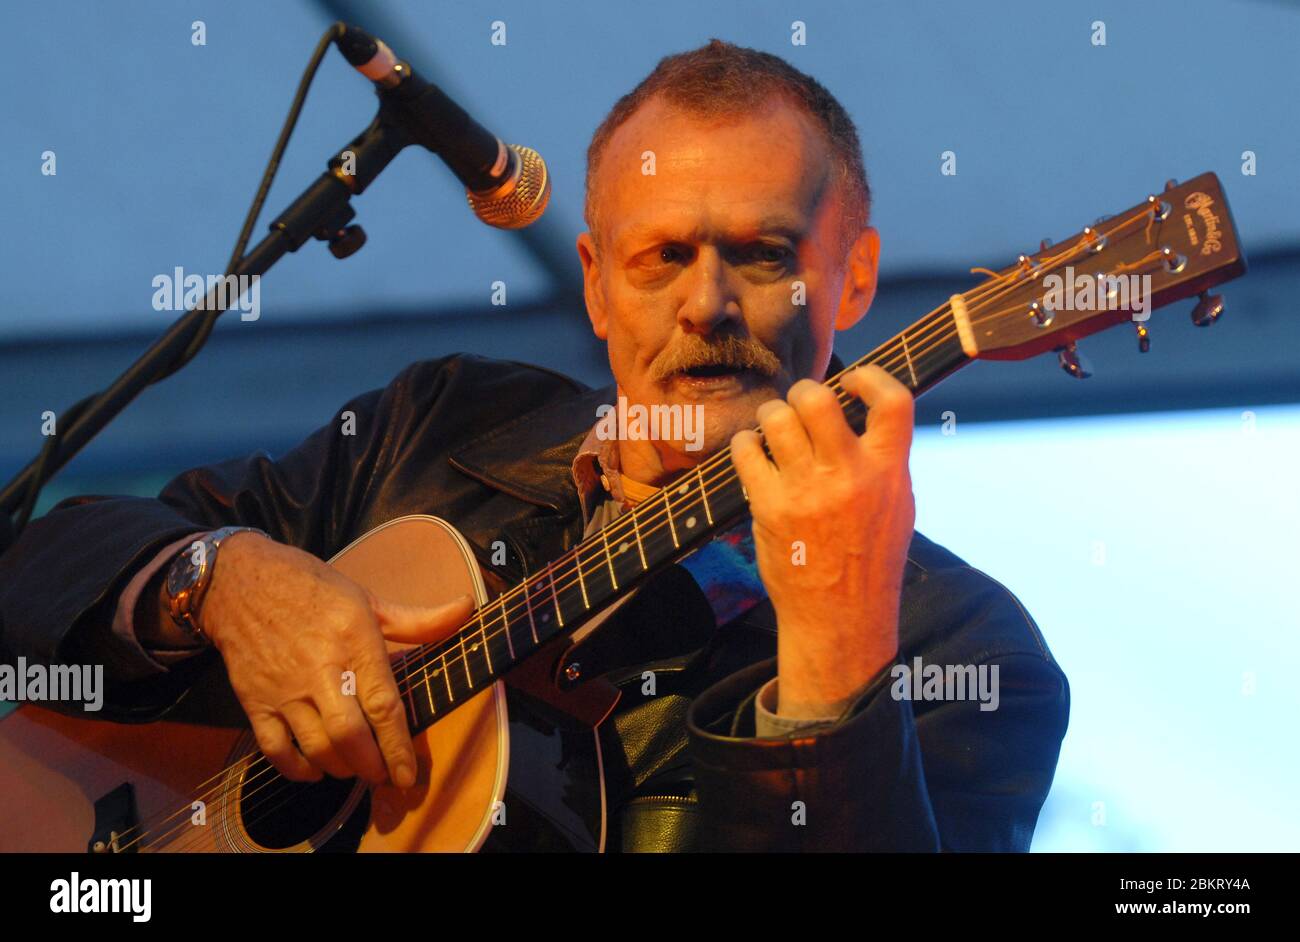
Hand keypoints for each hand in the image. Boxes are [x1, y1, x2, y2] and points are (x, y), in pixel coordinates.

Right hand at [195, 531, 475, 786]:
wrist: (240, 582)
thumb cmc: (311, 588)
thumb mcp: (367, 599)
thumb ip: (417, 619)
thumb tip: (466, 609)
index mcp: (354, 641)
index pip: (383, 703)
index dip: (398, 745)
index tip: (408, 773)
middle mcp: (320, 668)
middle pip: (349, 734)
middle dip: (371, 765)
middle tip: (384, 775)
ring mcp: (284, 688)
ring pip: (315, 746)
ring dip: (340, 768)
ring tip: (356, 769)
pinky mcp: (254, 700)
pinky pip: (275, 749)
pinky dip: (296, 769)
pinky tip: (314, 769)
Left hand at [730, 365, 914, 716]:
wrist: (841, 617)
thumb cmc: (870, 561)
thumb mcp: (897, 507)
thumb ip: (883, 460)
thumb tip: (860, 414)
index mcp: (889, 472)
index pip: (892, 401)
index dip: (870, 378)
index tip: (853, 381)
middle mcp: (849, 475)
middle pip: (818, 399)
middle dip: (803, 393)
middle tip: (799, 406)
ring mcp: (807, 490)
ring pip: (777, 418)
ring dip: (770, 414)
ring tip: (772, 427)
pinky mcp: (771, 507)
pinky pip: (747, 451)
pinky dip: (746, 444)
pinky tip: (753, 452)